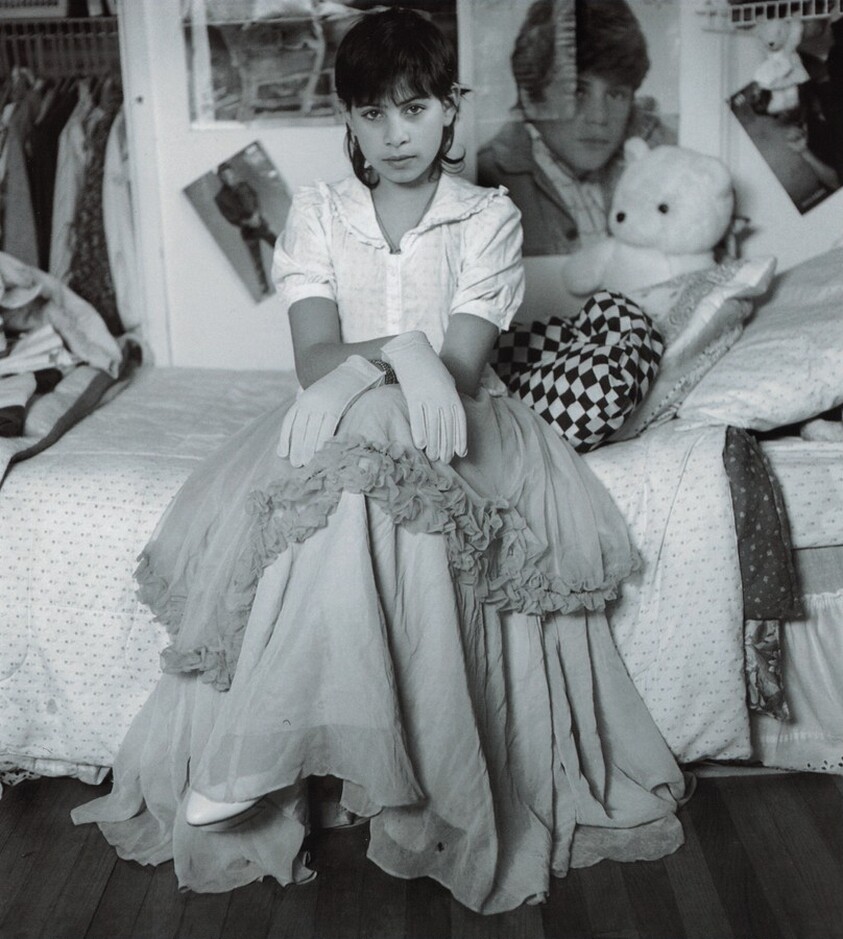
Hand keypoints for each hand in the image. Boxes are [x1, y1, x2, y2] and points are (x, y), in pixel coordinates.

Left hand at [278, 356, 383, 465]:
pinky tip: (321, 451)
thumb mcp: (316, 393)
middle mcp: (310, 401)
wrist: (352, 369)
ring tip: (307, 462)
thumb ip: (306, 406)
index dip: (285, 439)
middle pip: (300, 429)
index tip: (282, 454)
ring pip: (312, 430)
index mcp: (303, 399)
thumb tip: (298, 424)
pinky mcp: (337, 406)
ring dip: (308, 448)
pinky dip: (323, 439)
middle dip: (297, 448)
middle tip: (296, 464)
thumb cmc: (334, 386)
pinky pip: (328, 426)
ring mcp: (323, 404)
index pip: (290, 422)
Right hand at [382, 331, 466, 462]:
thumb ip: (451, 399)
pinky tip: (421, 445)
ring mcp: (428, 397)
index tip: (460, 452)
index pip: (459, 420)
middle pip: (447, 426)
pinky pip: (418, 418)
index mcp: (452, 394)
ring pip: (433, 425)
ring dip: (434, 443)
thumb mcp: (447, 383)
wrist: (414, 352)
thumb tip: (453, 418)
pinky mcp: (414, 397)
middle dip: (447, 445)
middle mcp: (442, 397)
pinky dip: (419, 432)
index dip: (460, 438)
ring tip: (434, 456)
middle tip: (446, 460)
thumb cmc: (431, 370)